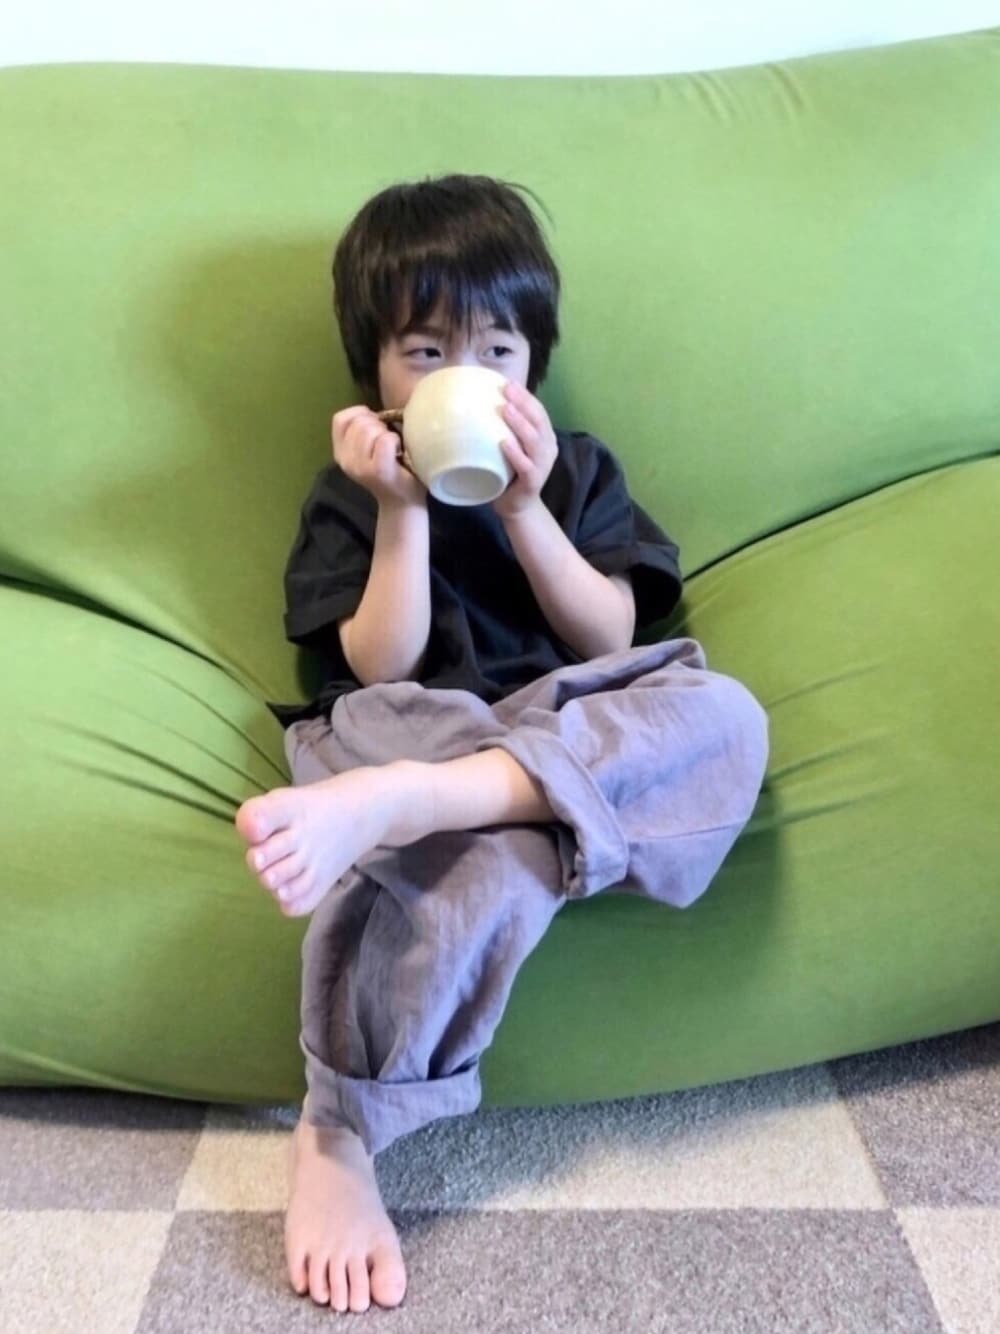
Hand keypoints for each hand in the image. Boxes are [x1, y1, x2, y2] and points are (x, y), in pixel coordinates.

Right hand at [332, 405, 426, 509]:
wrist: (402, 502)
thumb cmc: (391, 470)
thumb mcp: (368, 449)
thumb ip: (362, 431)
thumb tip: (370, 412)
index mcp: (340, 453)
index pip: (340, 419)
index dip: (359, 414)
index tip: (374, 424)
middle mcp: (346, 461)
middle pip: (358, 423)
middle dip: (377, 424)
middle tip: (388, 439)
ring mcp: (360, 467)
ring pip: (370, 429)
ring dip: (386, 432)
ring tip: (393, 447)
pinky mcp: (378, 470)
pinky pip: (385, 440)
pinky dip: (395, 440)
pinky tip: (399, 451)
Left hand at [492, 381, 557, 520]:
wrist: (517, 506)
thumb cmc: (510, 472)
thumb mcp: (510, 445)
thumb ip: (504, 427)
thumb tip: (482, 401)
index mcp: (544, 437)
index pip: (539, 411)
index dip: (526, 396)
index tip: (509, 382)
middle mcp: (547, 449)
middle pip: (538, 421)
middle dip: (523, 403)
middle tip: (506, 389)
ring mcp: (542, 466)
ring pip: (534, 441)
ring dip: (520, 423)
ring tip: (506, 409)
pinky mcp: (533, 482)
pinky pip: (526, 466)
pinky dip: (516, 453)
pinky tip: (504, 442)